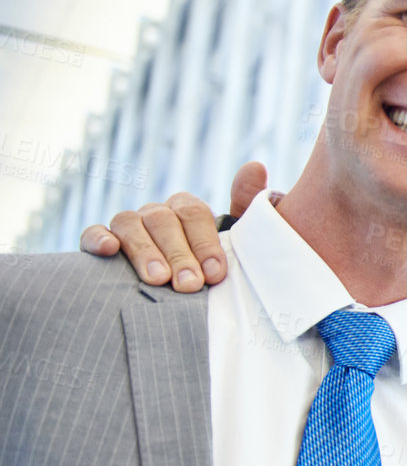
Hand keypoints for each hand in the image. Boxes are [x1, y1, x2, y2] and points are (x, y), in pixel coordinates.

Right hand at [78, 161, 268, 291]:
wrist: (181, 299)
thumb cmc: (208, 271)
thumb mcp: (234, 242)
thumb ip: (244, 209)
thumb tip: (255, 165)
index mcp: (186, 211)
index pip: (194, 213)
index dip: (206, 243)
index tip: (216, 273)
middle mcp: (156, 214)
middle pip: (163, 220)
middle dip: (178, 254)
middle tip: (190, 286)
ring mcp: (126, 227)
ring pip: (129, 224)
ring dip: (144, 251)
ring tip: (159, 280)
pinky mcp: (98, 243)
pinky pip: (93, 233)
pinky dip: (98, 239)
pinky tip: (108, 251)